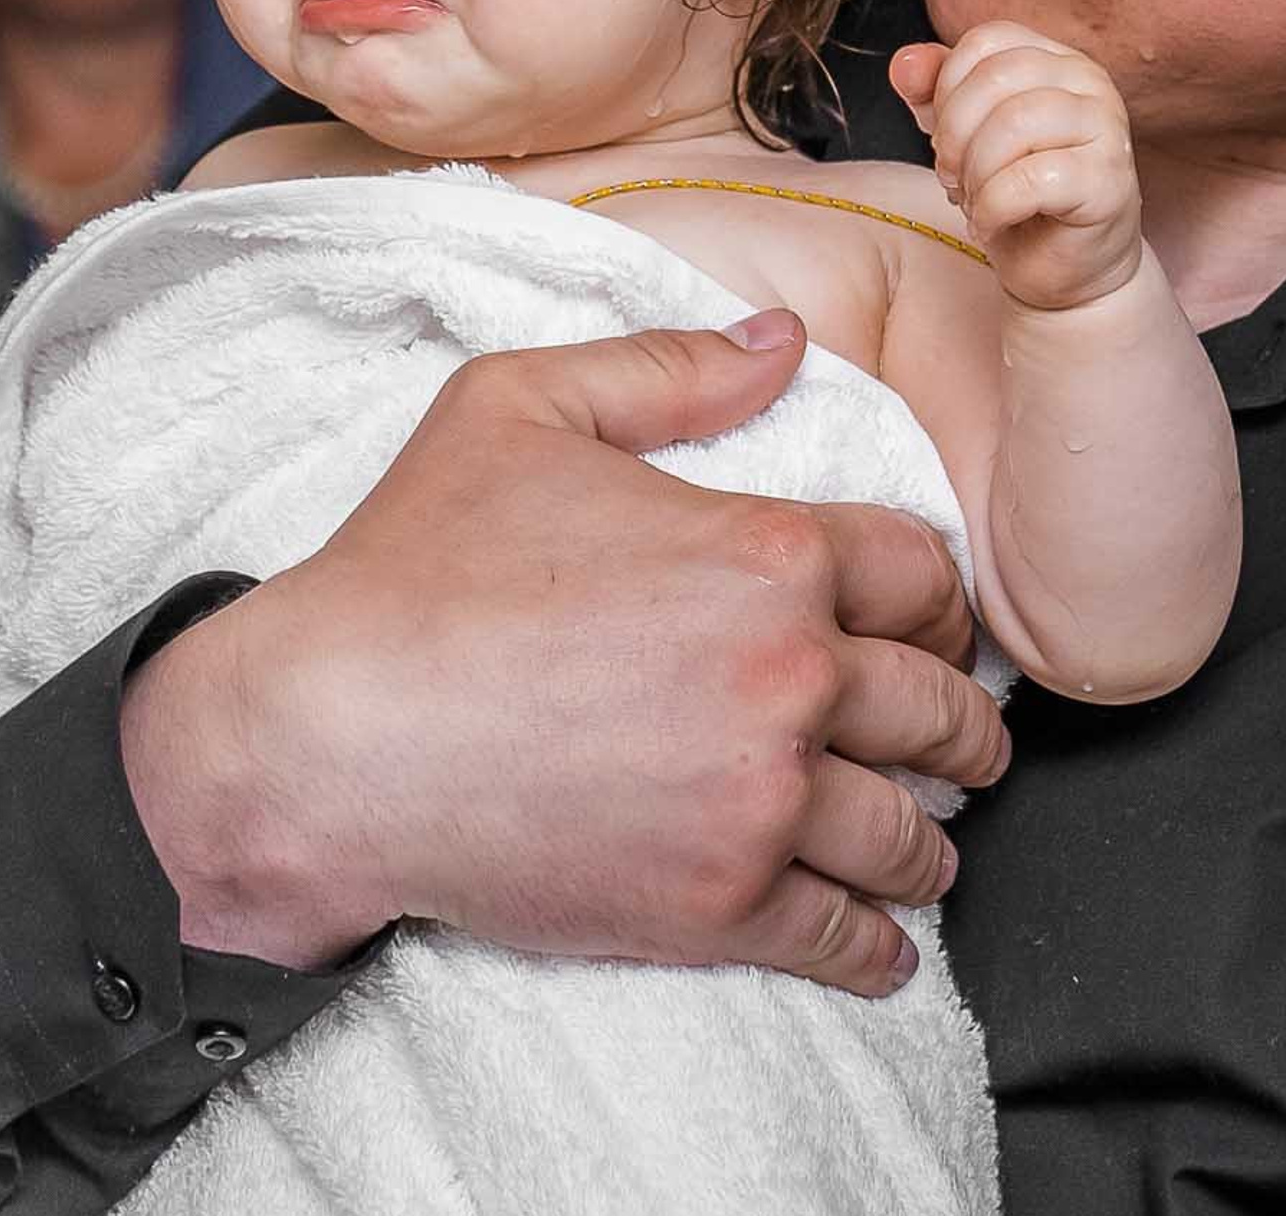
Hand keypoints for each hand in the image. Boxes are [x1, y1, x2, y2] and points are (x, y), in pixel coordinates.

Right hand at [121, 313, 1007, 997]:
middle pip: (939, 706)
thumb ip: (668, 368)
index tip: (923, 623)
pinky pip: (846, 939)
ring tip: (923, 835)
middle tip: (956, 737)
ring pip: (910, 830)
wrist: (327, 734)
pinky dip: (876, 945)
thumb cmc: (416, 563)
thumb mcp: (521, 407)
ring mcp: (756, 800)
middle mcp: (786, 675)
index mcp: (763, 551)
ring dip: (930, 833)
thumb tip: (782, 340)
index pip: (922, 575)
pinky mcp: (714, 906)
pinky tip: (878, 939)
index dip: (932, 597)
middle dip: (958, 720)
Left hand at [891, 21, 1142, 310]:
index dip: (947, 92)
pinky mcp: (1108, 181)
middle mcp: (1090, 83)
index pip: (985, 41)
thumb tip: (905, 62)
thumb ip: (931, 94)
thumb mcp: (962, 137)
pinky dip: (992, 208)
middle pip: (994, 79)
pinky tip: (991, 223)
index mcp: (1056, 60)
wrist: (1063, 269)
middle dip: (955, 136)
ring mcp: (1107, 128)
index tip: (947, 141)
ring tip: (976, 202)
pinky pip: (1028, 181)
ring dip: (975, 174)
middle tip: (955, 179)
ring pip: (1013, 124)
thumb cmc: (1015, 197)